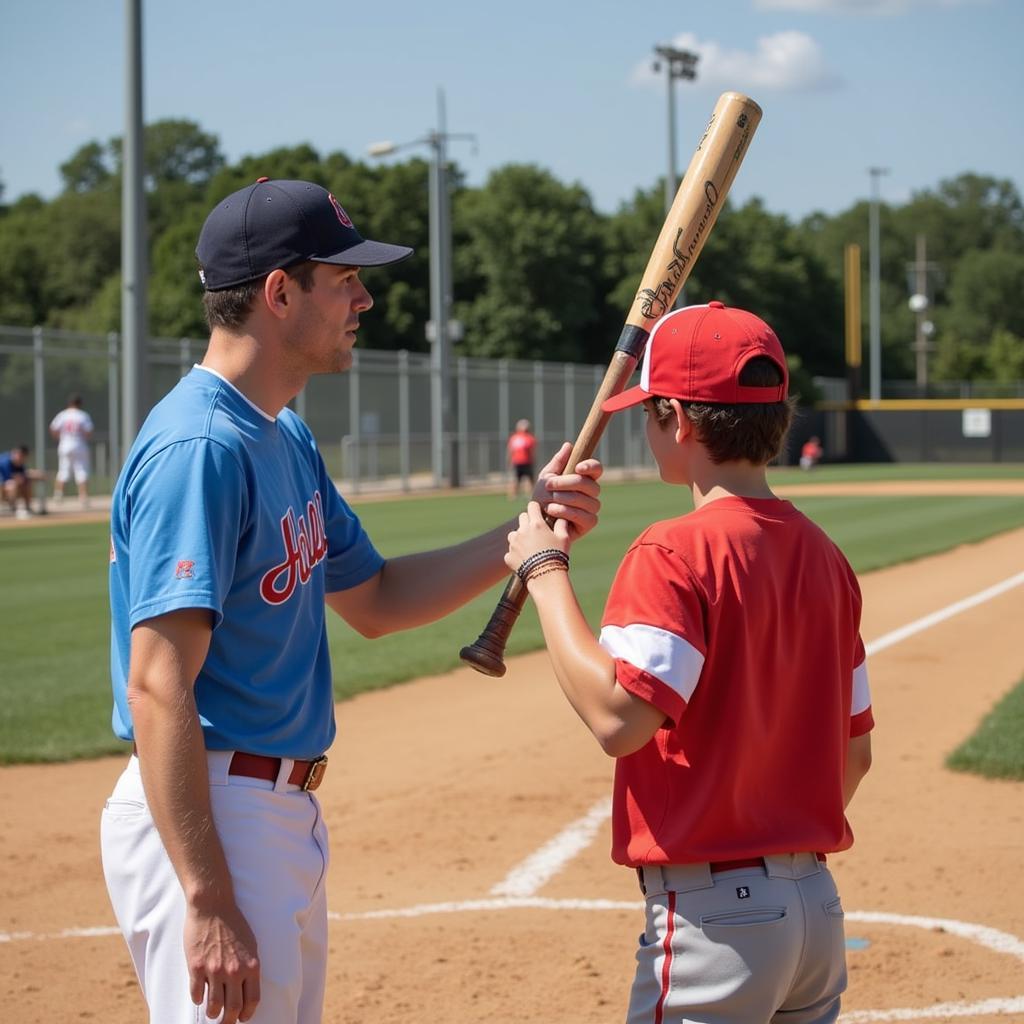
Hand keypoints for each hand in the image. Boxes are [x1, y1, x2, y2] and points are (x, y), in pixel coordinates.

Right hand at [185, 900, 260, 1022]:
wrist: (213, 906)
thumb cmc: (233, 923)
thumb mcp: (250, 944)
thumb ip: (249, 967)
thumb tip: (246, 988)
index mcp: (251, 965)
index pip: (252, 1000)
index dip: (247, 1014)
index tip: (242, 1017)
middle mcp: (234, 971)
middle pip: (233, 1009)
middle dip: (229, 1021)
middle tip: (225, 1022)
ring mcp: (215, 970)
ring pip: (214, 1007)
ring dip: (213, 1013)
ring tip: (212, 1011)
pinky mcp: (197, 968)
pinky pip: (196, 995)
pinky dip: (198, 999)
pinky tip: (199, 995)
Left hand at [505, 501, 570, 575]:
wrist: (546, 577)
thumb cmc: (557, 556)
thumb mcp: (564, 538)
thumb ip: (562, 524)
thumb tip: (562, 517)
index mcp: (536, 524)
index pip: (532, 506)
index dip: (536, 509)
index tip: (539, 514)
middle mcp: (522, 531)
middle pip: (522, 518)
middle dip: (528, 522)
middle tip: (537, 533)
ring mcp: (513, 543)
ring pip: (513, 534)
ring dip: (520, 537)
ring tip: (530, 547)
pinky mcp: (508, 556)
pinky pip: (510, 551)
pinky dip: (516, 554)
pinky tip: (525, 560)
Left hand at [530, 442, 602, 540]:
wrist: (535, 521)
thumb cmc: (542, 498)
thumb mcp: (546, 478)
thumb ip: (557, 463)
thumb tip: (568, 445)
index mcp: (584, 479)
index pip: (596, 469)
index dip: (590, 466)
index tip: (577, 467)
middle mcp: (592, 493)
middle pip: (589, 485)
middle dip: (567, 483)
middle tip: (549, 485)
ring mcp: (592, 508)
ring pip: (587, 501)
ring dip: (565, 499)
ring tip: (549, 501)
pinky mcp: (589, 523)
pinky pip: (584, 516)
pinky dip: (566, 512)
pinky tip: (553, 510)